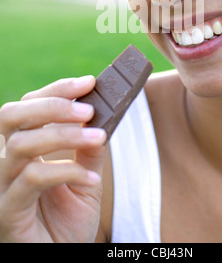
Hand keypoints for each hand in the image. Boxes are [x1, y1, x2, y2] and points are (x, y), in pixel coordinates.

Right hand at [0, 76, 106, 242]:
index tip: (90, 82)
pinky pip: (32, 179)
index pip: (28, 106)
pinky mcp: (7, 211)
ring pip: (21, 144)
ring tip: (98, 137)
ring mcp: (2, 186)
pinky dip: (66, 171)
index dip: (56, 91)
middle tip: (88, 108)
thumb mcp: (86, 177)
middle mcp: (6, 162)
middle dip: (52, 105)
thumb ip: (89, 146)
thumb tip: (106, 112)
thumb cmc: (68, 221)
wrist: (63, 260)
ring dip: (64, 135)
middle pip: (11, 115)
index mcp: (22, 148)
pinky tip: (92, 177)